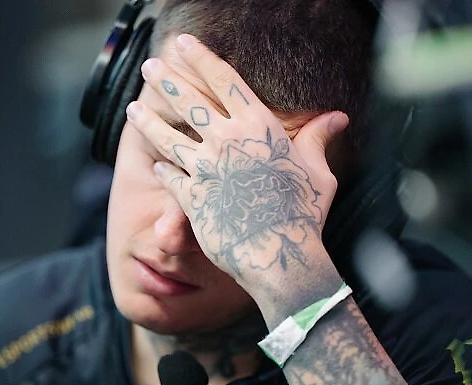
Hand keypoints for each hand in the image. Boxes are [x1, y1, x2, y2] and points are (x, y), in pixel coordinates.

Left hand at [126, 34, 347, 287]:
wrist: (280, 255)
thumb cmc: (304, 213)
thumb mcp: (317, 171)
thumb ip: (317, 139)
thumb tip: (338, 117)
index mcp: (258, 125)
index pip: (224, 80)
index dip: (202, 58)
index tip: (184, 43)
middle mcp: (227, 139)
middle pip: (189, 100)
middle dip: (166, 78)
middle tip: (150, 64)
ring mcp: (205, 167)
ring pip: (167, 135)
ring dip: (148, 119)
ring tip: (133, 107)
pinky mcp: (191, 197)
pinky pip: (170, 176)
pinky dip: (163, 169)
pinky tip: (156, 163)